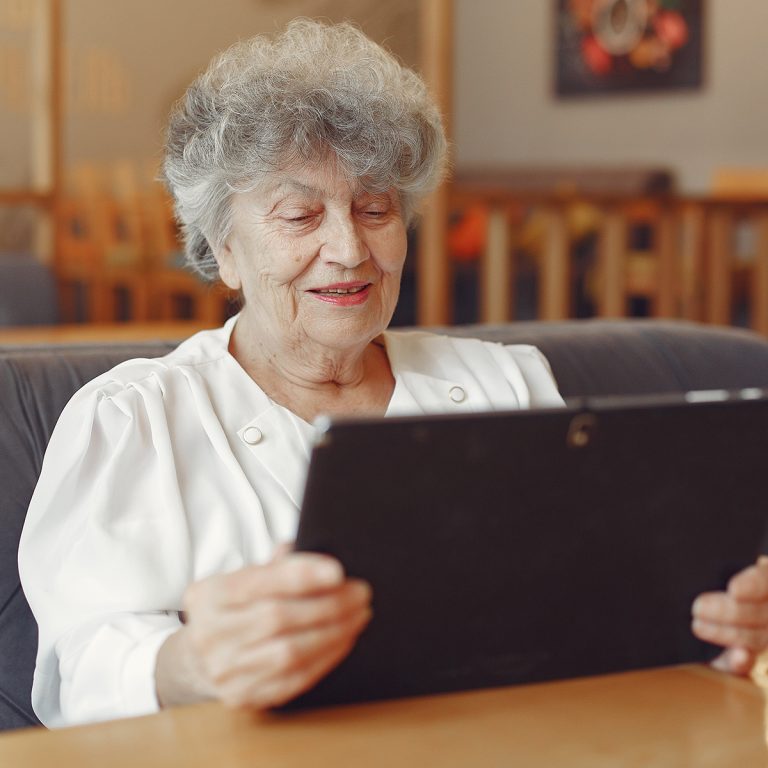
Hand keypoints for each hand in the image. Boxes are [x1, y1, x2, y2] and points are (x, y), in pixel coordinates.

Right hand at [156, 551, 371, 708]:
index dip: (302, 575)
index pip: (260, 582)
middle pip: (279, 618)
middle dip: (329, 604)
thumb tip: (309, 547)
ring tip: (359, 615)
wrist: (196, 658)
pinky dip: (326, 658)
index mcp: (210, 595)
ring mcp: (225, 670)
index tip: (338, 571)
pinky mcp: (243, 696)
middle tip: (361, 593)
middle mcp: (211, 634)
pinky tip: (344, 639)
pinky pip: (294, 679)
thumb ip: (274, 564)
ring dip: (334, 632)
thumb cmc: (231, 608)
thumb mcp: (240, 578)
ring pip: (290, 652)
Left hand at [691, 556, 767, 674]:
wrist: (686, 601)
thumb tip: (701, 554)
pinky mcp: (744, 656)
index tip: (734, 588)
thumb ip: (711, 565)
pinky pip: (748, 662)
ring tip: (697, 625)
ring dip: (726, 633)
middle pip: (762, 612)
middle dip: (729, 611)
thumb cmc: (698, 576)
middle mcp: (766, 606)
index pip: (765, 580)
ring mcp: (760, 633)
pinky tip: (738, 657)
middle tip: (698, 606)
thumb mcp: (707, 567)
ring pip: (756, 638)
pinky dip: (742, 661)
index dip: (753, 584)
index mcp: (762, 579)